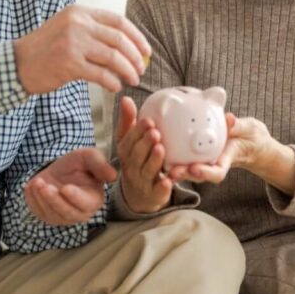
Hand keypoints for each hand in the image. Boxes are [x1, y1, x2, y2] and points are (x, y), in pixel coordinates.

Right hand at [14, 5, 150, 94]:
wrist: (17, 64)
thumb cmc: (46, 50)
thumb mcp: (68, 28)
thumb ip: (93, 30)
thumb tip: (128, 44)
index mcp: (79, 12)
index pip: (118, 21)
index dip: (137, 37)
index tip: (146, 51)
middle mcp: (77, 23)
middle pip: (119, 39)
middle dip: (136, 56)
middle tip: (142, 69)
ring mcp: (72, 43)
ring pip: (113, 57)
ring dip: (128, 70)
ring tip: (133, 80)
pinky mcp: (68, 64)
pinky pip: (101, 74)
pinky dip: (113, 82)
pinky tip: (116, 87)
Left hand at [24, 147, 117, 225]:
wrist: (59, 169)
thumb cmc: (78, 164)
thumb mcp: (88, 157)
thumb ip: (100, 164)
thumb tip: (113, 175)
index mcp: (94, 200)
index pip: (86, 204)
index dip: (75, 198)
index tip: (65, 188)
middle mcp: (79, 213)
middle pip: (67, 213)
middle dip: (54, 200)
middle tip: (44, 186)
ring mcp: (62, 217)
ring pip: (51, 214)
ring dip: (41, 198)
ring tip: (37, 181)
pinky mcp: (47, 216)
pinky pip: (38, 212)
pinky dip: (32, 200)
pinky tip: (32, 186)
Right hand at [115, 96, 173, 212]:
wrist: (139, 194)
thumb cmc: (136, 160)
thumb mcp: (128, 141)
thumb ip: (128, 121)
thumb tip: (125, 98)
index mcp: (125, 152)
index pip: (129, 141)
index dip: (137, 131)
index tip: (148, 120)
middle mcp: (131, 167)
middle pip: (136, 155)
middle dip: (145, 144)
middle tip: (155, 132)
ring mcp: (142, 182)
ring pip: (147, 171)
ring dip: (154, 160)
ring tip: (161, 149)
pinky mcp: (153, 194)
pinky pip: (157, 191)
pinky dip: (163, 186)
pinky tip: (169, 180)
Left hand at [168, 114, 285, 184]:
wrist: (248, 141)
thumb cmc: (249, 135)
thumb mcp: (249, 129)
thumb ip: (239, 126)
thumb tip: (229, 119)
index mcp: (226, 160)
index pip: (217, 172)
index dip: (205, 173)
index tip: (195, 169)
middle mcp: (212, 164)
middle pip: (196, 174)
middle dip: (184, 174)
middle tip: (172, 171)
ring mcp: (203, 161)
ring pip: (186, 168)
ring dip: (173, 166)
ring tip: (160, 161)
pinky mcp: (194, 155)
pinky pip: (182, 156)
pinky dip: (170, 153)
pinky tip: (156, 146)